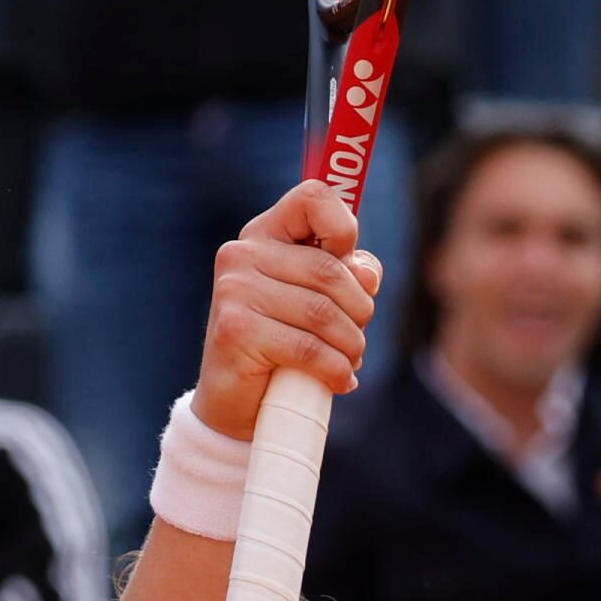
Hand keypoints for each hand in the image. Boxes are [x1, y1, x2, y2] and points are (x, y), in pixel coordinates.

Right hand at [189, 180, 383, 439]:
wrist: (236, 403)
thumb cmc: (284, 345)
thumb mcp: (320, 302)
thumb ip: (348, 276)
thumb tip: (366, 271)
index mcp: (264, 234)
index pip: (313, 197)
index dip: (345, 227)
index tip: (350, 265)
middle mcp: (243, 254)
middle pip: (330, 271)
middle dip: (358, 311)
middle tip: (355, 339)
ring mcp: (235, 290)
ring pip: (323, 313)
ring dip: (350, 345)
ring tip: (348, 361)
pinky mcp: (235, 330)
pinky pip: (309, 348)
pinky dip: (335, 369)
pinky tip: (339, 380)